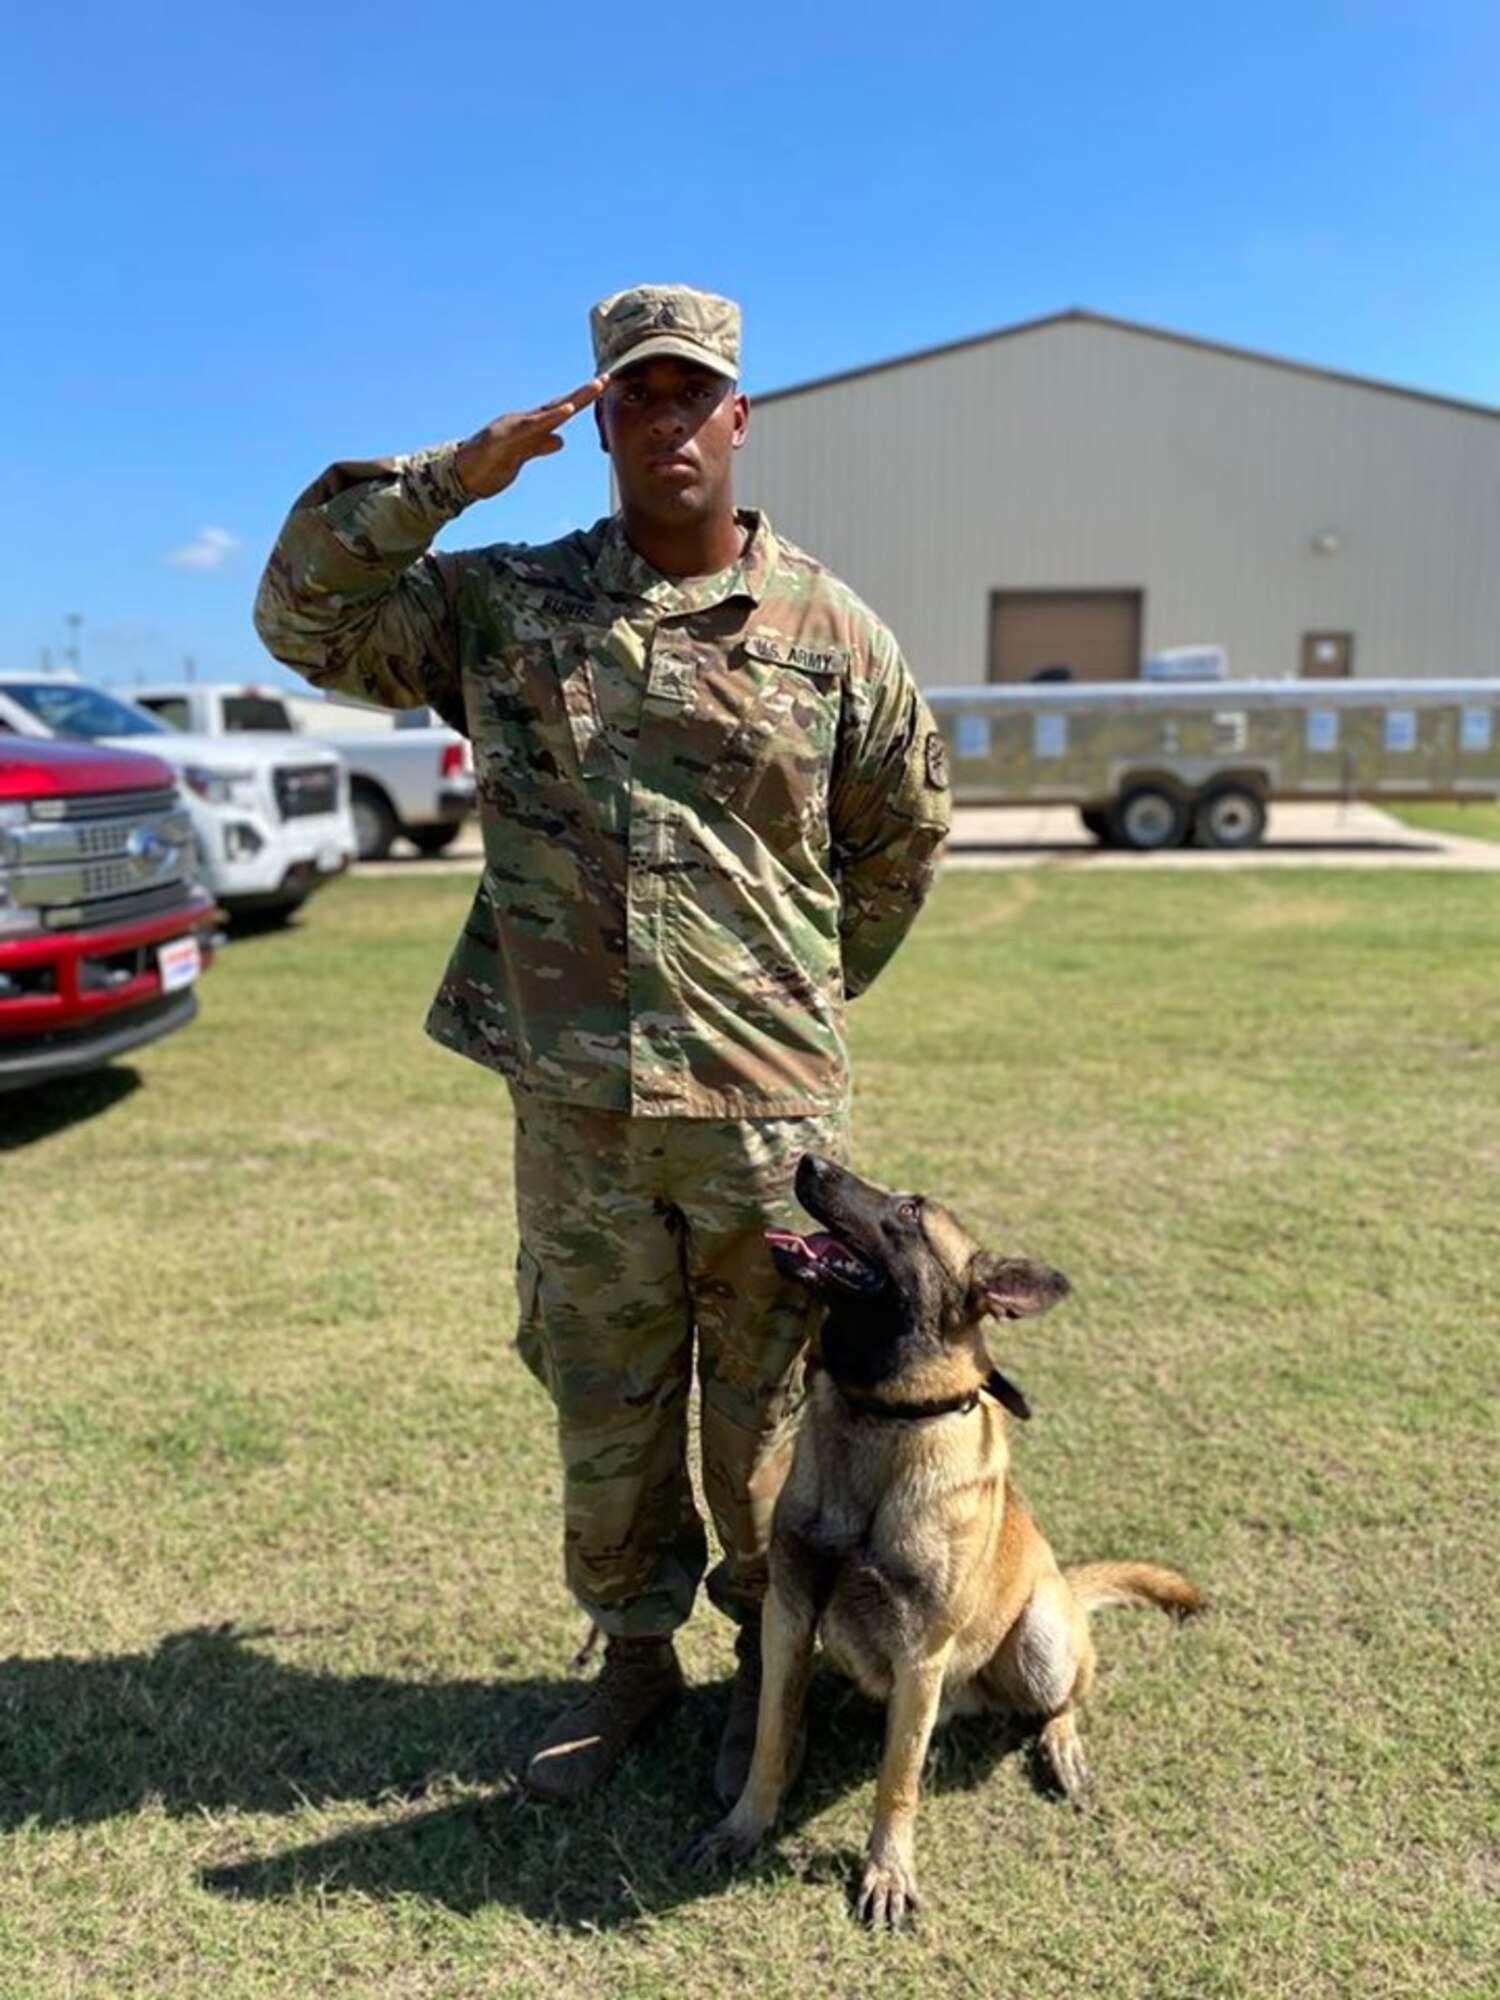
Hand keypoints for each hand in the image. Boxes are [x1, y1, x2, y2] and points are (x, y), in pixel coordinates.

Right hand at [453, 376, 607, 498]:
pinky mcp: (504, 440)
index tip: (602, 385)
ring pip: (547, 413)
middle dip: (582, 394)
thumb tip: (560, 440)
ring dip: (571, 402)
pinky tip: (564, 412)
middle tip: (605, 379)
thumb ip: (541, 446)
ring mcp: (513, 429)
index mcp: (529, 426)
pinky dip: (548, 420)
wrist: (462, 474)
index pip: (559, 410)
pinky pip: (529, 429)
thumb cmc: (491, 465)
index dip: (581, 400)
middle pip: (557, 405)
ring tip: (593, 388)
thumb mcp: (522, 456)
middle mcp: (523, 422)